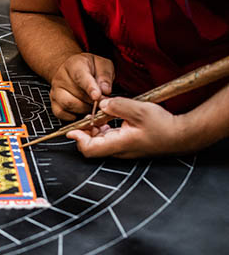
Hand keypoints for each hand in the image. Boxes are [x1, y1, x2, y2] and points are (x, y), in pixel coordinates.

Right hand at [49, 53, 113, 120]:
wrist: (73, 70)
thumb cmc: (89, 68)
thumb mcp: (102, 64)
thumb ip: (105, 76)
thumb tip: (105, 90)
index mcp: (74, 65)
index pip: (80, 77)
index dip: (90, 88)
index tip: (97, 96)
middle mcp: (61, 78)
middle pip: (76, 94)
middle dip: (92, 101)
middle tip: (103, 102)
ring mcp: (55, 91)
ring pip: (68, 105)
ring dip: (84, 109)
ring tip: (93, 106)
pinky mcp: (54, 103)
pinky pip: (61, 114)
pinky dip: (74, 116)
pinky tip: (82, 110)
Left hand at [67, 97, 196, 157]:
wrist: (182, 135)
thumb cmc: (164, 126)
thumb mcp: (139, 110)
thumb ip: (117, 106)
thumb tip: (102, 104)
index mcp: (119, 144)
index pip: (89, 149)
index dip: (78, 139)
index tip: (71, 129)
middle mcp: (119, 150)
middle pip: (92, 145)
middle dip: (84, 131)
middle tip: (85, 116)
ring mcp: (123, 149)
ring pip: (100, 141)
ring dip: (94, 129)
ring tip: (97, 115)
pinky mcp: (128, 144)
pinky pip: (110, 139)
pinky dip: (104, 129)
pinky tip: (109, 117)